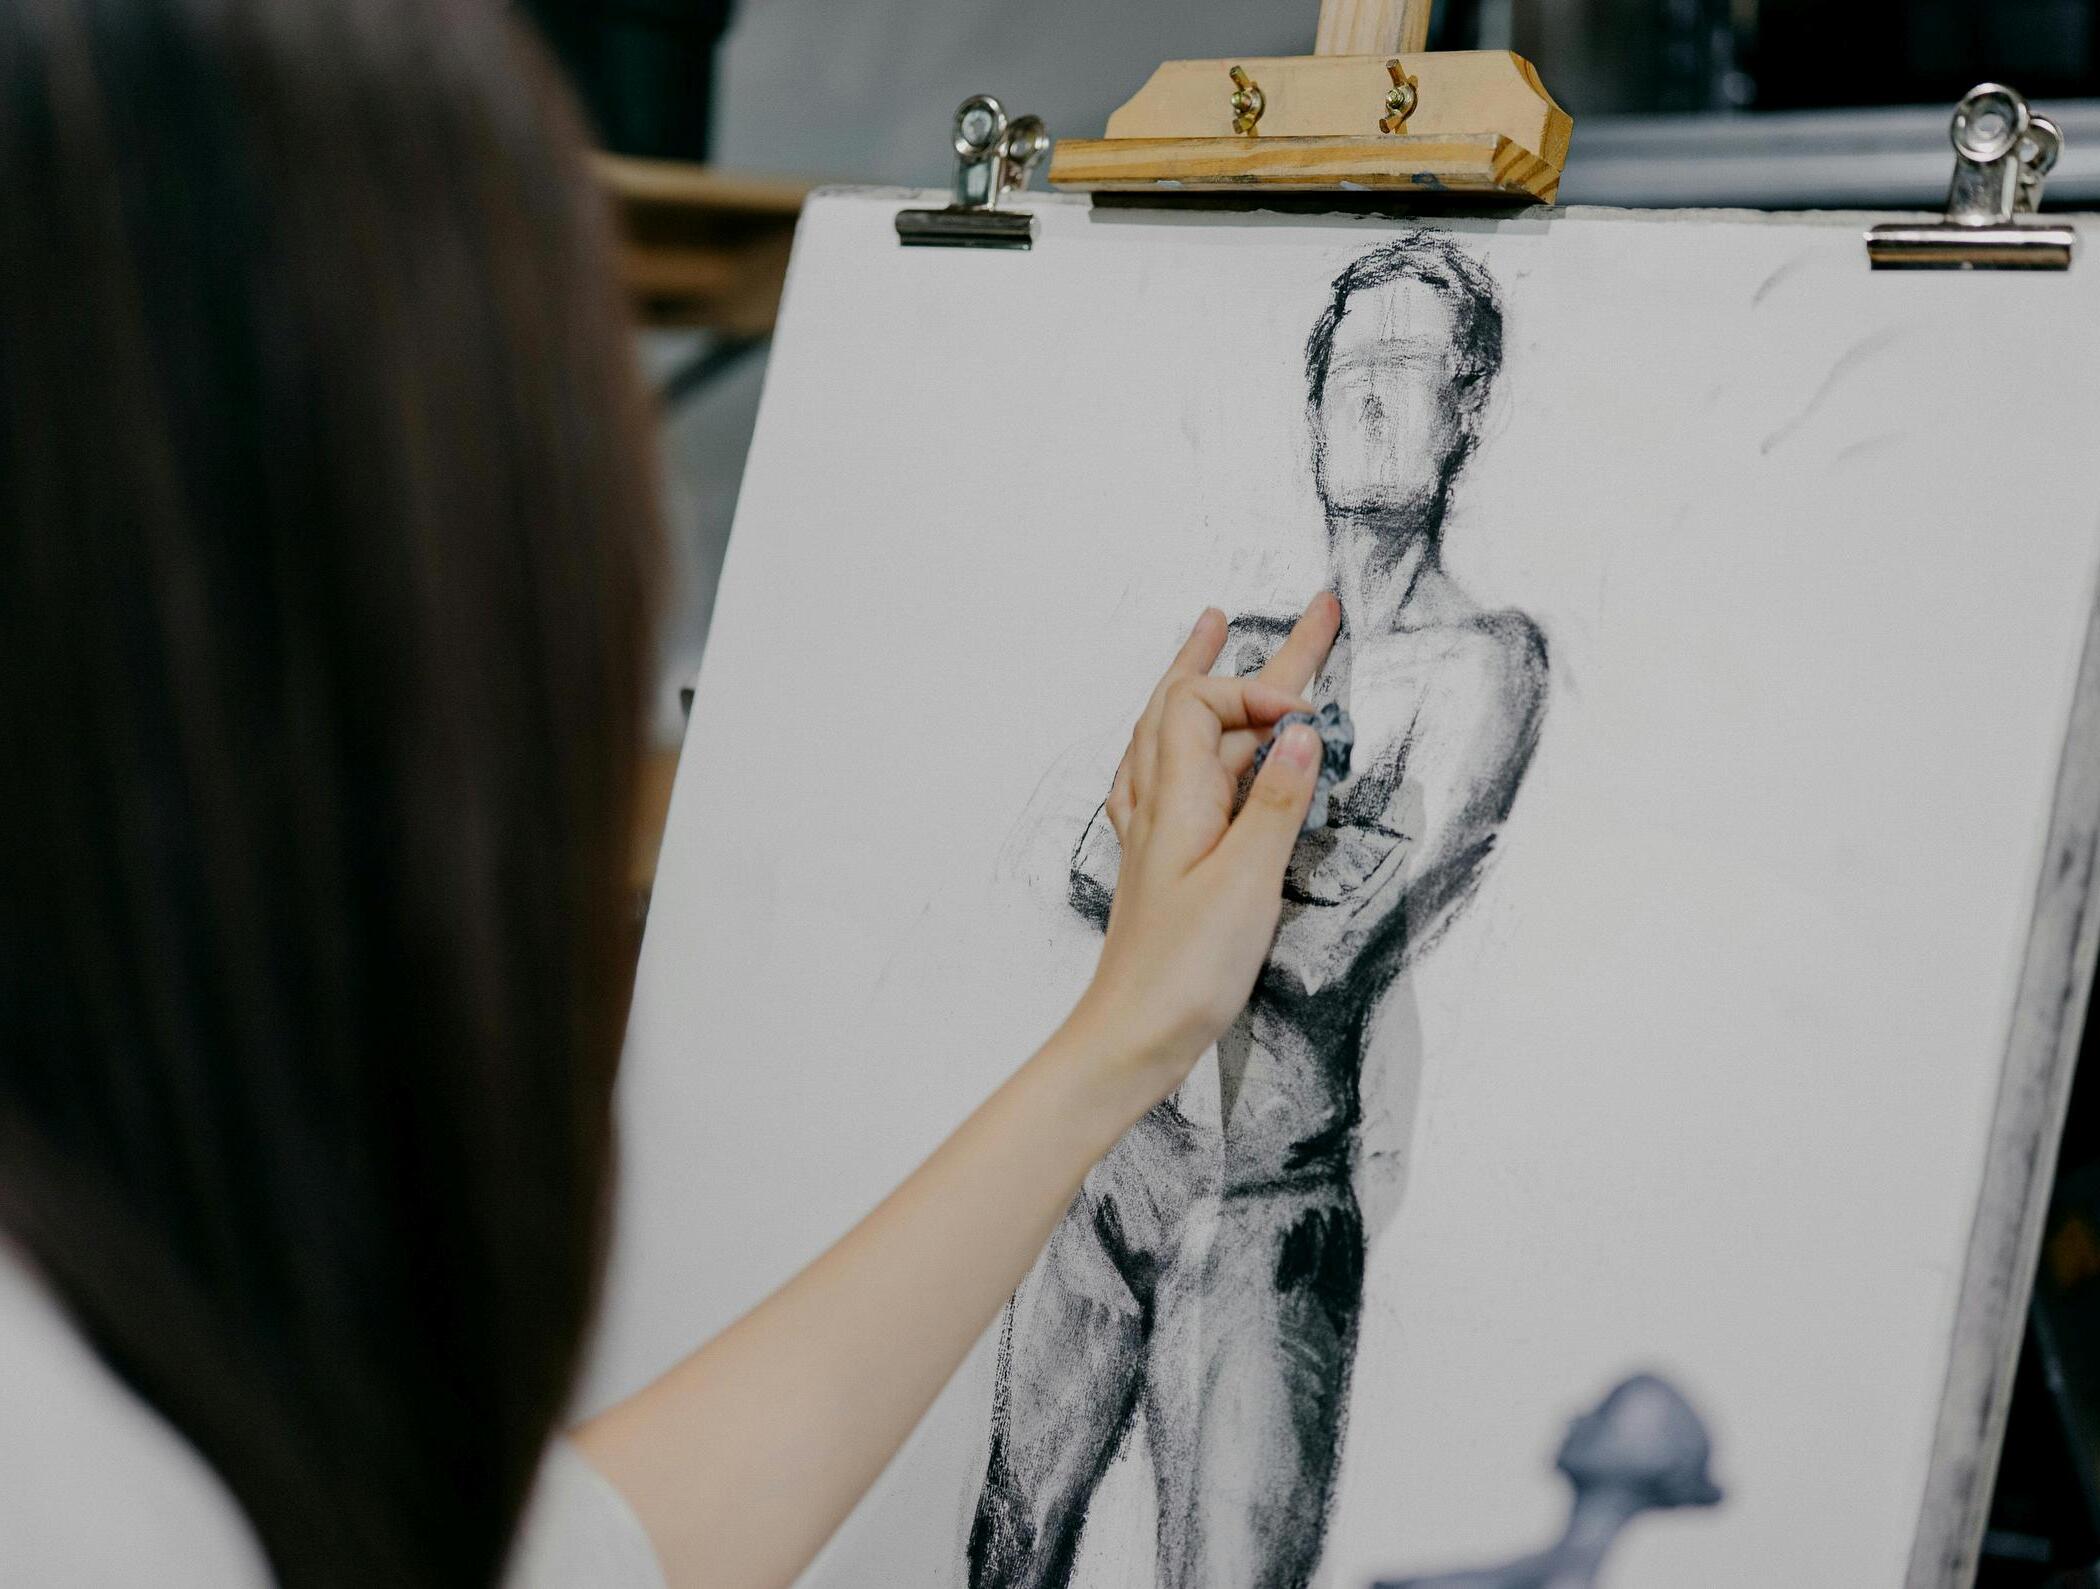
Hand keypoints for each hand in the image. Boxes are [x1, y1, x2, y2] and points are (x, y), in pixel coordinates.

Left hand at [1064, 592, 1342, 1108]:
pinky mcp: (1159, 859)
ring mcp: (1153, 830)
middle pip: (1196, 704)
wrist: (1130, 1038)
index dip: (1259, 692)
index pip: (1204, 703)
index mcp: (1176, 799)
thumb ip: (1276, 803)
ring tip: (1216, 631)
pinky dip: (1184, 735)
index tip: (1314, 719)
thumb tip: (1302, 732)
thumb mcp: (1248, 883)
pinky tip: (1180, 740)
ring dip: (1203, 680)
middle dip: (1248, 657)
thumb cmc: (1185, 972)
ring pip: (1175, 732)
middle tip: (1311, 614)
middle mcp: (1157, 803)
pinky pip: (1163, 772)